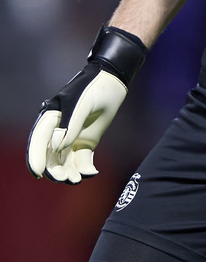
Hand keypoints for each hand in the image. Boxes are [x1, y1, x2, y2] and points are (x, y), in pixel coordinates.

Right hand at [26, 26, 146, 183]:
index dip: (35, 157)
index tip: (38, 173)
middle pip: (50, 156)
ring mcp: (72, 138)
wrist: (113, 81)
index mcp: (52, 118)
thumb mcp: (83, 103)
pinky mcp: (85, 142)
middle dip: (54, 170)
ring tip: (77, 180)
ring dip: (68, 172)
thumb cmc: (94, 87)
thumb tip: (56, 147)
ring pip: (64, 161)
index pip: (39, 141)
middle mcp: (59, 130)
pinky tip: (92, 172)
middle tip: (66, 178)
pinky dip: (84, 168)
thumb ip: (71, 124)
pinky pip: (81, 160)